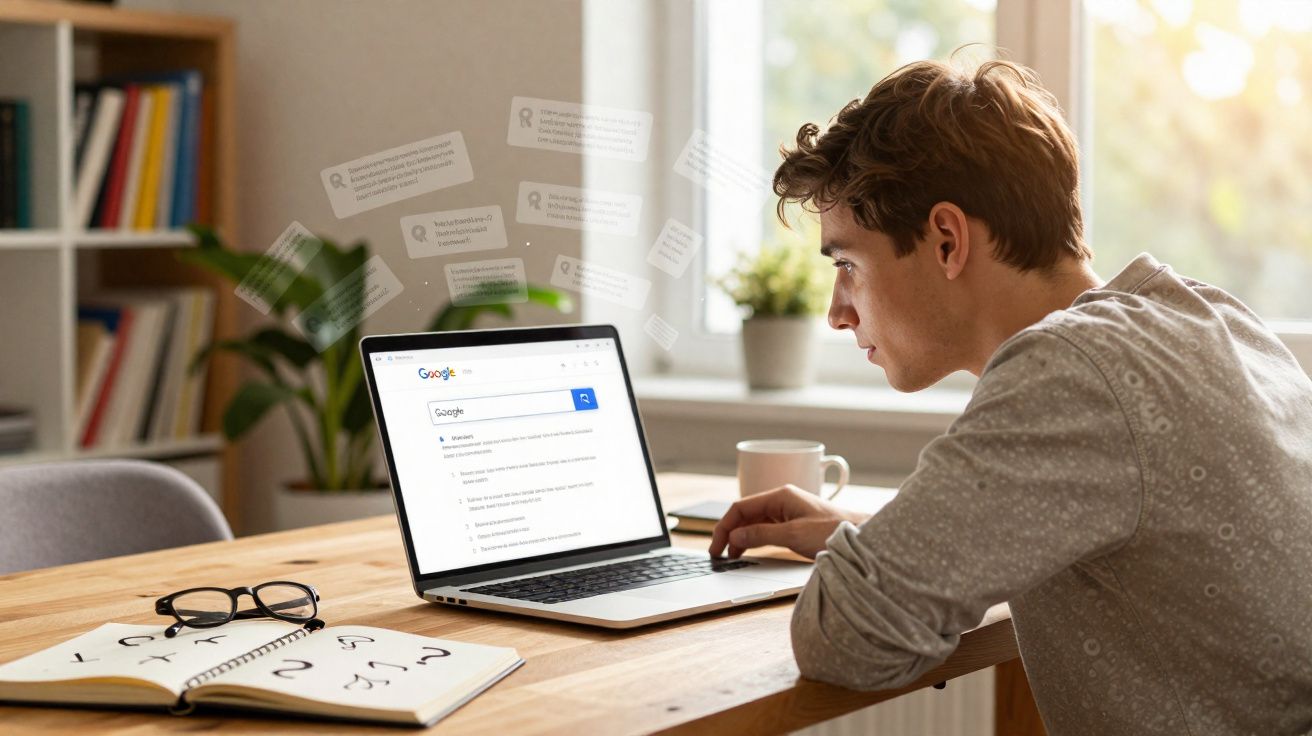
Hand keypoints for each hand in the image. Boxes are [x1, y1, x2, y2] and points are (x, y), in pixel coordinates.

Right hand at [708, 485, 868, 560]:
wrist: (862, 537)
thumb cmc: (833, 531)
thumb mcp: (793, 535)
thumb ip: (762, 535)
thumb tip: (735, 536)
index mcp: (780, 496)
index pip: (740, 507)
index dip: (724, 526)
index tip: (716, 546)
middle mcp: (782, 501)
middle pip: (745, 514)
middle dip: (729, 532)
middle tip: (719, 554)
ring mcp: (788, 512)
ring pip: (754, 522)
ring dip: (740, 537)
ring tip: (731, 555)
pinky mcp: (794, 524)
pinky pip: (766, 529)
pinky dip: (754, 539)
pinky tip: (749, 550)